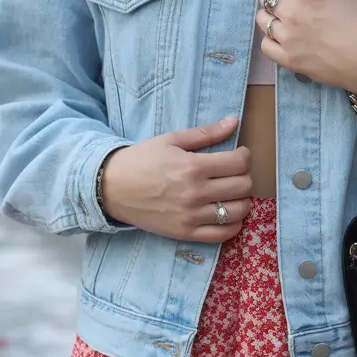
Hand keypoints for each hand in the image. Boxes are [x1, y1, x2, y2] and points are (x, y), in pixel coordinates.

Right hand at [100, 116, 252, 241]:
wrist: (112, 188)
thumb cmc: (141, 160)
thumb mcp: (171, 140)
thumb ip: (206, 133)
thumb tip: (233, 121)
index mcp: (193, 167)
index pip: (239, 163)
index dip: (245, 156)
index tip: (239, 155)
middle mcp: (195, 193)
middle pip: (243, 187)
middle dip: (244, 176)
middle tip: (234, 173)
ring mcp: (191, 216)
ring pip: (238, 211)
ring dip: (242, 200)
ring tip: (232, 193)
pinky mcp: (186, 233)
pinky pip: (223, 234)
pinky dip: (233, 224)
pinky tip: (228, 214)